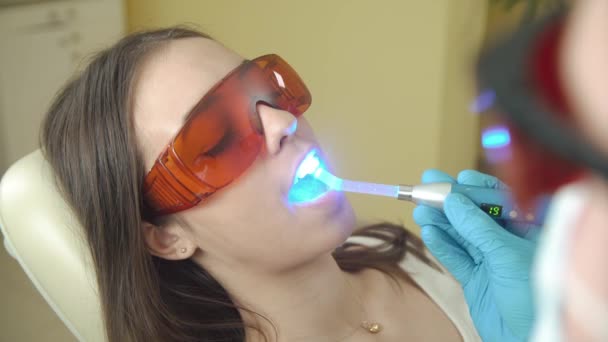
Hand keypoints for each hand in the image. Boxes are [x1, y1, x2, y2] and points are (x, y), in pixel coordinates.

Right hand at [413, 169, 537, 341]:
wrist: (528, 339)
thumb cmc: (534, 297)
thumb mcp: (506, 253)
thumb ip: (477, 226)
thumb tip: (453, 200)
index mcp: (530, 231)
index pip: (501, 200)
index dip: (476, 188)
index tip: (455, 179)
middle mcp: (510, 243)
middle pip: (475, 215)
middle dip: (450, 202)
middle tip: (426, 187)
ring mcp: (492, 261)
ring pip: (461, 235)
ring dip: (440, 221)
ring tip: (420, 209)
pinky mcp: (476, 279)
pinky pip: (456, 257)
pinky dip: (441, 244)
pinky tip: (428, 231)